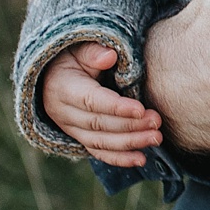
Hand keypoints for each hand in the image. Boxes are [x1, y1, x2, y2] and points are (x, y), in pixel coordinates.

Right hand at [41, 42, 162, 167]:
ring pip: (100, 141)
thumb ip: (93, 52)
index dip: (115, 107)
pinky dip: (119, 158)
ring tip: (156, 138)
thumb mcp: (79, 49)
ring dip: (130, 143)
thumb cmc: (73, 58)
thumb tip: (109, 56)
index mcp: (62, 88)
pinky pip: (99, 152)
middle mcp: (63, 113)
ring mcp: (71, 129)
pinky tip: (141, 159)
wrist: (53, 75)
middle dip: (130, 125)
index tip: (140, 109)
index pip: (91, 101)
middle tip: (156, 122)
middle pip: (99, 124)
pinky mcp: (80, 138)